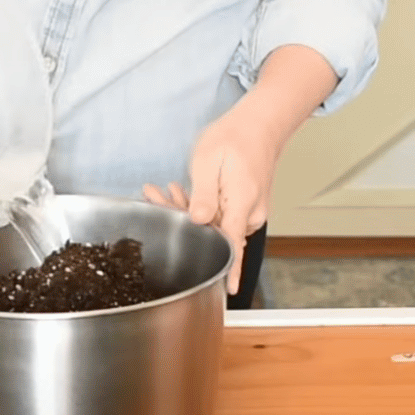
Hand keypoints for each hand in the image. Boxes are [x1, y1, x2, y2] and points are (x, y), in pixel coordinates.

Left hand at [142, 46, 341, 294]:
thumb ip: (203, 196)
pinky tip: (182, 191)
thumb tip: (197, 222)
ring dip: (186, 211)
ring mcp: (248, 211)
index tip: (228, 291)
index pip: (233, 246)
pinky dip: (200, 207)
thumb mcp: (209, 162)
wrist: (261, 122)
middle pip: (212, 233)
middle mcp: (249, 213)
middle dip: (180, 220)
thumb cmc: (235, 137)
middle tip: (154, 195)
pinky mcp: (243, 207)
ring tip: (164, 190)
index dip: (229, 271)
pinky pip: (219, 215)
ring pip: (212, 223)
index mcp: (241, 204)